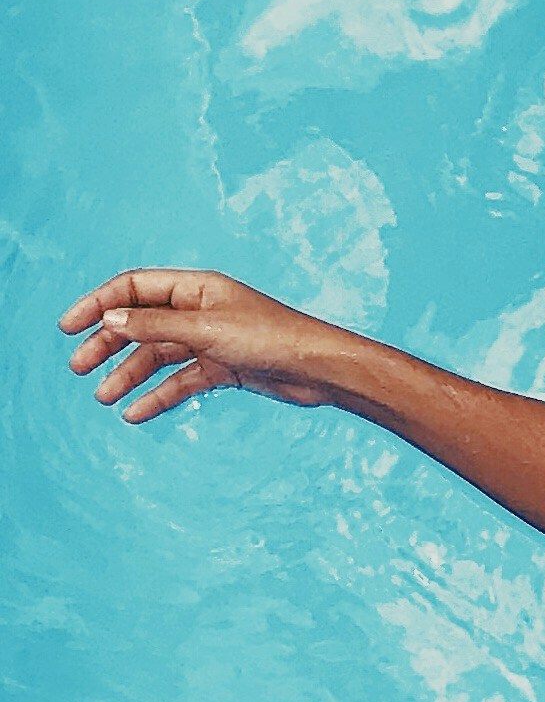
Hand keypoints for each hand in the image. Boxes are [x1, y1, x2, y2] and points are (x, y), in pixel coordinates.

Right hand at [58, 268, 356, 422]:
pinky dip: (158, 395)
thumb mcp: (207, 330)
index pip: (135, 287)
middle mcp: (201, 310)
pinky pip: (181, 380)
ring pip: (159, 355)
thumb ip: (157, 325)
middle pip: (141, 323)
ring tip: (105, 398)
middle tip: (79, 368)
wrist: (319, 369)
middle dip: (108, 343)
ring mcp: (211, 340)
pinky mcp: (223, 368)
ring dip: (130, 374)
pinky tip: (136, 413)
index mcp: (197, 288)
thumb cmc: (272, 338)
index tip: (68, 327)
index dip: (99, 303)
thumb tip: (111, 318)